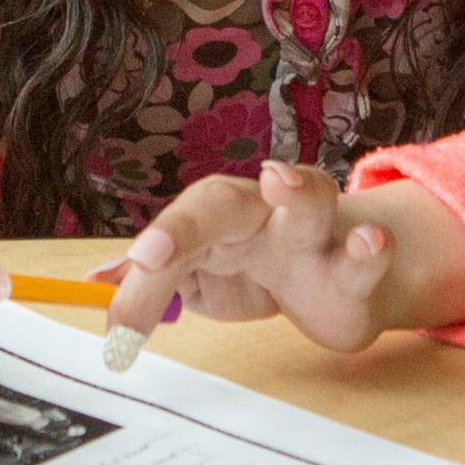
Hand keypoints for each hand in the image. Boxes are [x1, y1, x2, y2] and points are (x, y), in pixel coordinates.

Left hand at [104, 165, 464, 359]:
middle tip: (151, 255)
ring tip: (281, 179)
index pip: (175, 224)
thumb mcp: (200, 281)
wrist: (341, 283)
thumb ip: (151, 284)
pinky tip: (370, 243)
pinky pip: (365, 257)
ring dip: (295, 190)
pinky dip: (368, 250)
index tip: (129, 268)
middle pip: (220, 201)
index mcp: (216, 218)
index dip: (153, 240)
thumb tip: (94, 284)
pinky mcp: (355, 273)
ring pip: (308, 201)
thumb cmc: (259, 269)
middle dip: (186, 222)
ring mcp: (312, 236)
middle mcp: (260, 213)